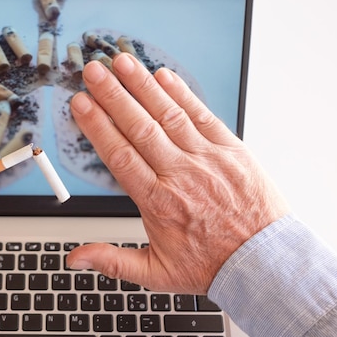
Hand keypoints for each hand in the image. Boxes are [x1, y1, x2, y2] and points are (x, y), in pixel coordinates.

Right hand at [67, 53, 288, 293]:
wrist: (262, 262)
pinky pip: (202, 116)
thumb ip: (112, 261)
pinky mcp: (231, 150)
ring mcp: (207, 159)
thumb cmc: (210, 265)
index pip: (120, 155)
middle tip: (93, 71)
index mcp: (158, 202)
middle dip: (113, 96)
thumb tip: (74, 259)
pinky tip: (163, 77)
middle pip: (139, 128)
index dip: (98, 126)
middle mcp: (180, 175)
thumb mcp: (156, 274)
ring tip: (122, 63)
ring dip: (143, 86)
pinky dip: (182, 94)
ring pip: (168, 115)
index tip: (81, 105)